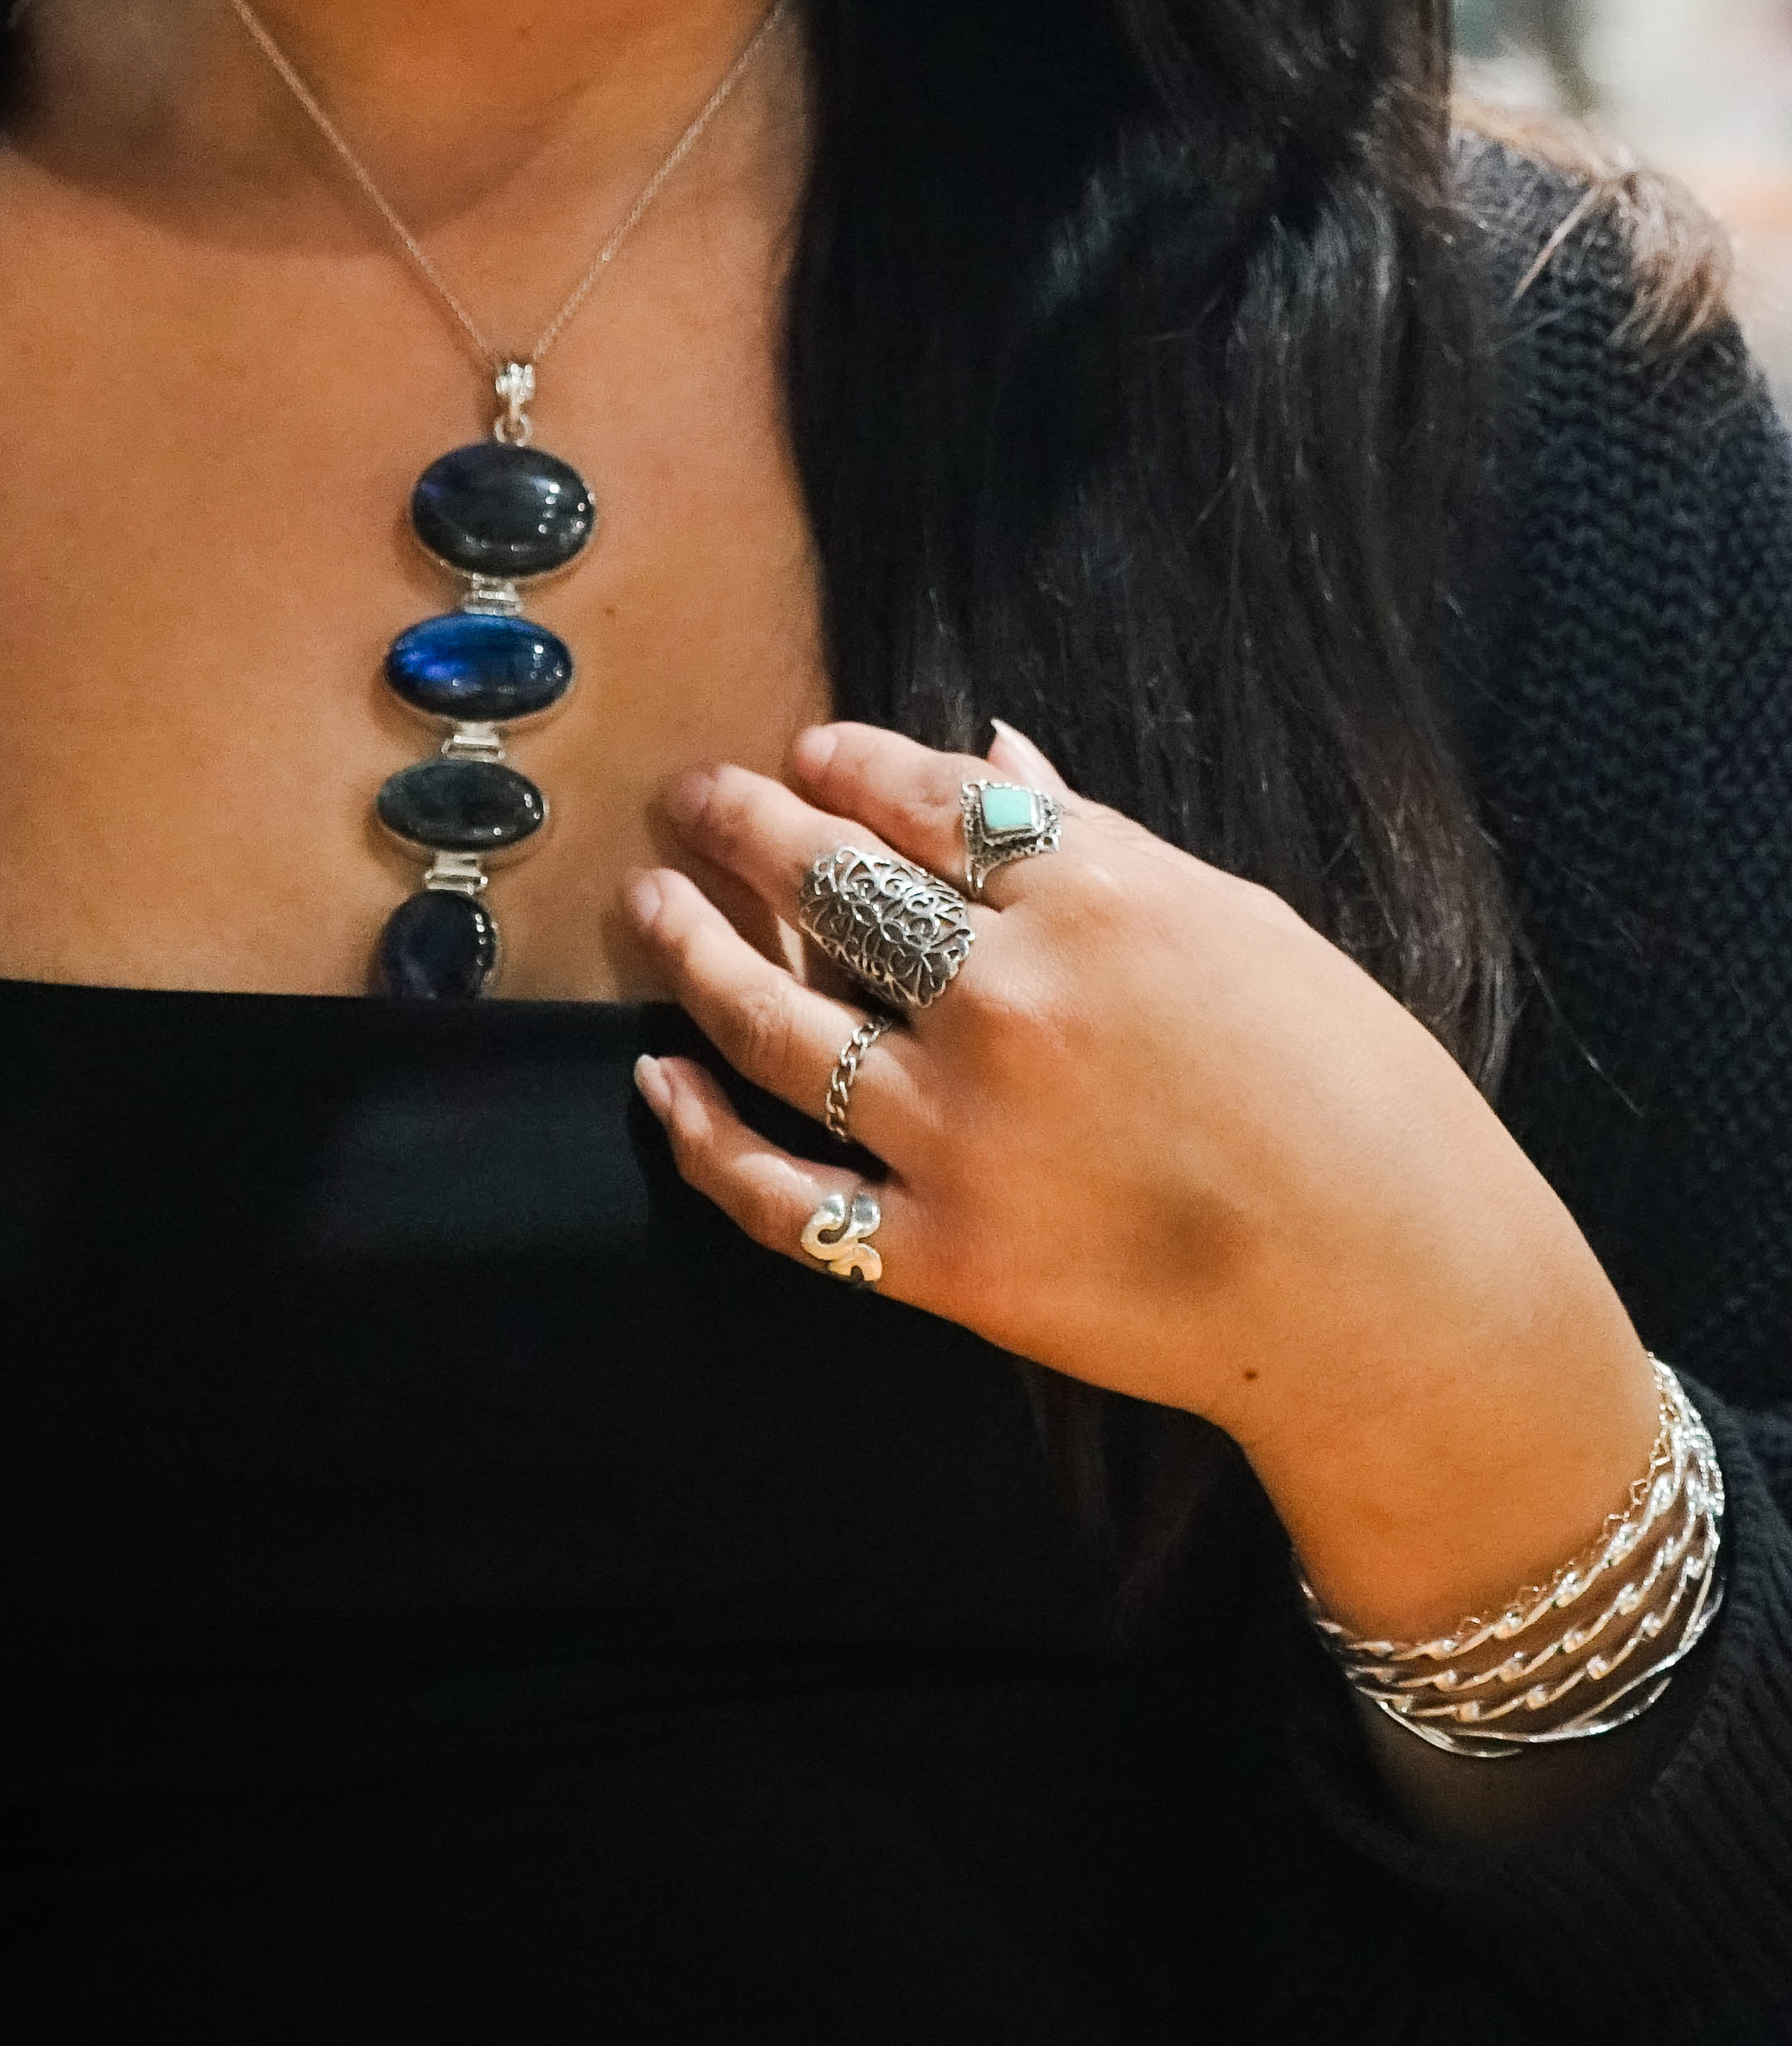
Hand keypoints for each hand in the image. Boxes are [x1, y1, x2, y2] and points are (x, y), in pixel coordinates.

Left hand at [633, 719, 1660, 1640]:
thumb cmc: (1356, 1095)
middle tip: (693, 796)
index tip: (806, 752)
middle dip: (744, 825)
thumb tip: (993, 751)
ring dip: (691, 950)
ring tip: (648, 903)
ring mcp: (963, 1132)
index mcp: (1096, 898)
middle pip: (830, 883)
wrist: (1396, 1295)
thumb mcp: (1244, 924)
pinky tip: (658, 1083)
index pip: (924, 801)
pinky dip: (702, 1135)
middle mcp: (1008, 999)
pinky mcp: (943, 1258)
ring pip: (774, 1021)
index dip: (846, 765)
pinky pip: (783, 1191)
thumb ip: (1100, 842)